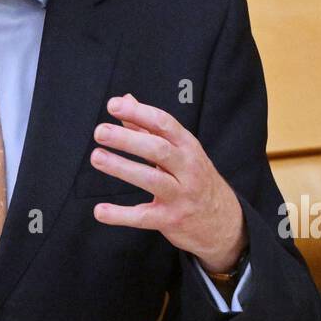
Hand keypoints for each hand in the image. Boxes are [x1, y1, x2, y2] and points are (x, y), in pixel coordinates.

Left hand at [90, 93, 246, 272]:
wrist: (223, 221)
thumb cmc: (194, 178)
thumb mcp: (179, 150)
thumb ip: (148, 126)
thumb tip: (126, 99)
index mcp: (188, 146)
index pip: (163, 123)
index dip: (138, 113)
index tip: (113, 105)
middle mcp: (188, 168)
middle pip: (158, 149)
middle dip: (127, 139)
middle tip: (100, 131)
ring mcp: (181, 195)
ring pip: (151, 179)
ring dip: (122, 168)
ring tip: (97, 157)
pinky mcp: (171, 220)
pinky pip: (143, 217)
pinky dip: (120, 215)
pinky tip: (100, 211)